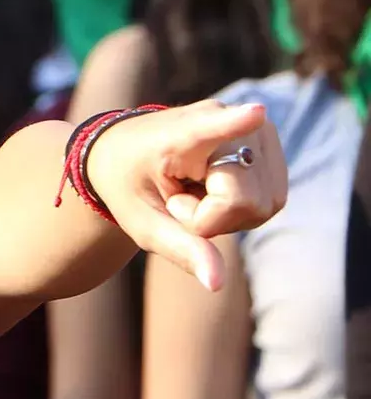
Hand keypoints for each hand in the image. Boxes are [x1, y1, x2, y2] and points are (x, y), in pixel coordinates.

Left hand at [84, 101, 286, 291]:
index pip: (212, 129)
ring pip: (265, 204)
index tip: (255, 114)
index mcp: (178, 133)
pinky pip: (272, 199)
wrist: (125, 150)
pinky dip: (243, 208)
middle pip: (244, 202)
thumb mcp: (142, 223)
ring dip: (229, 214)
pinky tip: (216, 189)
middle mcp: (223, 118)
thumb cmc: (129, 184)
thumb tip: (217, 283)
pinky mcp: (271, 142)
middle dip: (211, 219)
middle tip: (178, 198)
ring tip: (195, 191)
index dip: (237, 124)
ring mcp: (254, 129)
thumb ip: (180, 249)